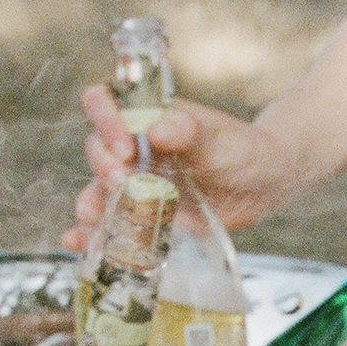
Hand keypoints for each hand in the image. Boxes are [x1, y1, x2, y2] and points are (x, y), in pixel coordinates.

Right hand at [66, 86, 297, 251]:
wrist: (265, 184)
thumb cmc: (244, 150)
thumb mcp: (222, 139)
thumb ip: (191, 132)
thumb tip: (156, 130)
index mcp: (148, 116)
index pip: (105, 102)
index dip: (103, 119)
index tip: (125, 145)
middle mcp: (134, 146)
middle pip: (98, 149)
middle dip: (104, 167)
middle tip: (123, 184)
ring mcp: (136, 181)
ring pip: (99, 188)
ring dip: (91, 203)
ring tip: (92, 219)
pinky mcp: (143, 213)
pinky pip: (112, 220)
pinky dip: (94, 233)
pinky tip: (81, 243)